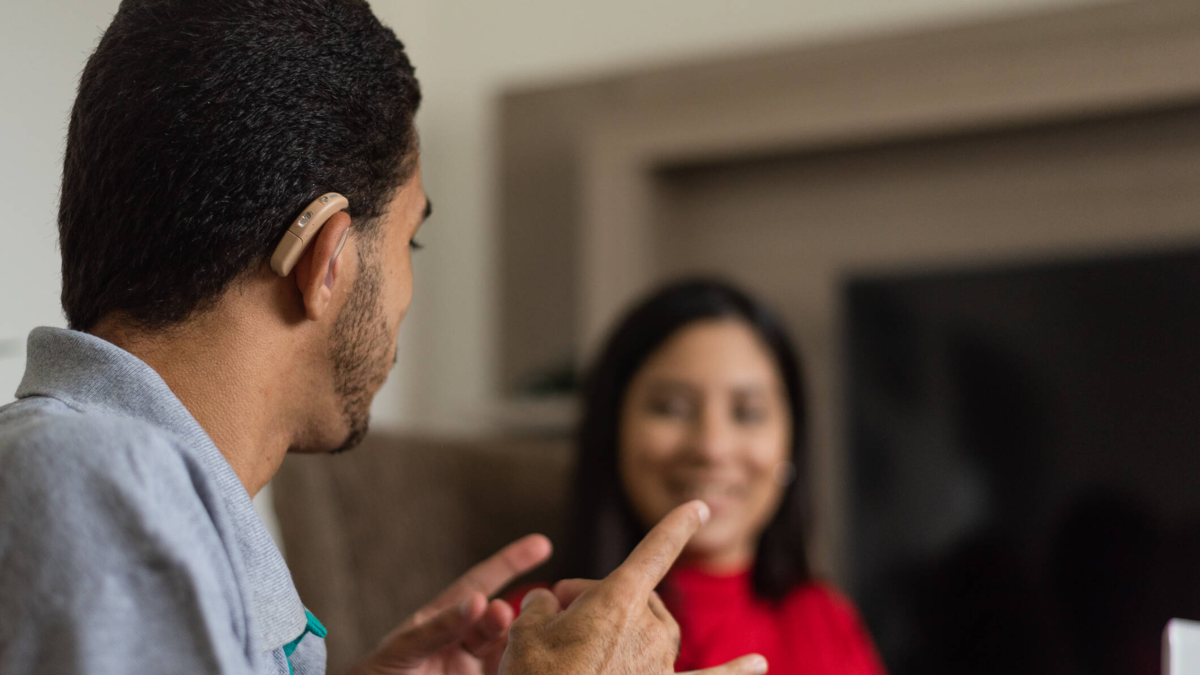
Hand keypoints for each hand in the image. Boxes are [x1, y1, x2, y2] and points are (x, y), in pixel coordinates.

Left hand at [349, 534, 552, 674]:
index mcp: (443, 619)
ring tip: (518, 642)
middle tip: (501, 614)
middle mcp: (463, 642)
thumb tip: (477, 601)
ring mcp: (473, 667)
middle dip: (505, 615)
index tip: (541, 544)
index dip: (511, 562)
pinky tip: (524, 664)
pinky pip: (507, 671)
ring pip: (508, 649)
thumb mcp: (401, 647)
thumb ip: (437, 626)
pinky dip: (520, 666)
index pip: (481, 582)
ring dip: (517, 643)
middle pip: (497, 621)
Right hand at [499, 501, 768, 674]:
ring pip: (655, 631)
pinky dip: (734, 671)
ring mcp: (660, 665)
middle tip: (561, 612)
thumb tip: (551, 602)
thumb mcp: (524, 632)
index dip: (676, 526)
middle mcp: (649, 629)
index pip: (654, 552)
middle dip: (601, 597)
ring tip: (582, 646)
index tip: (697, 508)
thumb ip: (542, 605)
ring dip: (629, 629)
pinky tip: (760, 664)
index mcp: (617, 602)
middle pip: (636, 596)